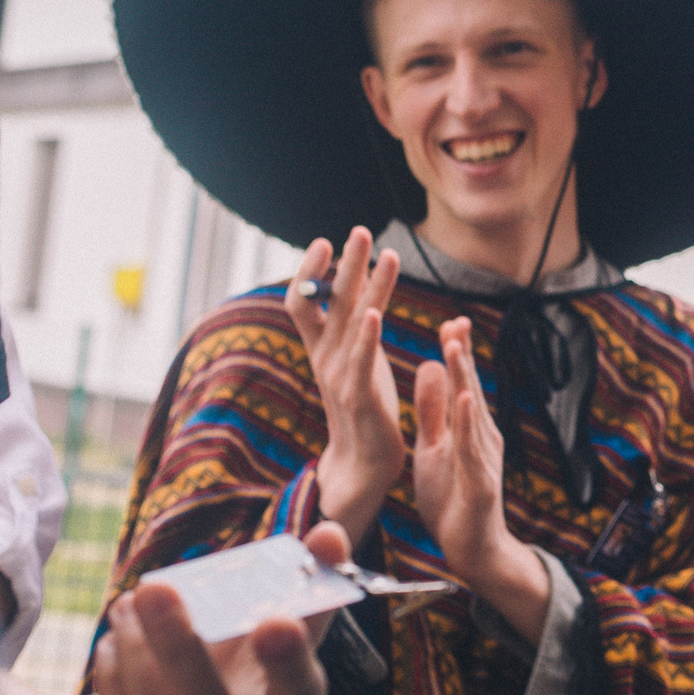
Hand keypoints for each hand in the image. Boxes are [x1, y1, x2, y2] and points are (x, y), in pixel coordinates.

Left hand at [61, 521, 349, 694]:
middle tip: (154, 587)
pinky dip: (113, 677)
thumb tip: (331, 534)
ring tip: (132, 602)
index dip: (288, 663)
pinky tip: (114, 641)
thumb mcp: (269, 636)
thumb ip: (303, 587)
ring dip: (138, 654)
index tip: (275, 621)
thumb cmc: (234, 676)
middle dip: (180, 651)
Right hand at [286, 228, 404, 548]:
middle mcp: (326, 358)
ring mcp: (340, 378)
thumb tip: (355, 292)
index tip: (323, 241)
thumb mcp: (355, 361)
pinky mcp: (359, 398)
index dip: (311, 272)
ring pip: (353, 323)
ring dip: (368, 286)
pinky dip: (367, 337)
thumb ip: (352, 328)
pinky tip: (377, 312)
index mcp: (323, 349)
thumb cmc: (364, 408)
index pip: (306, 303)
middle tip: (359, 230)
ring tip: (386, 253)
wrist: (364, 464)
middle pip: (330, 302)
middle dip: (344, 264)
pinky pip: (361, 362)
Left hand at [414, 318, 550, 642]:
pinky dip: (469, 423)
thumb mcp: (434, 448)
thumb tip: (430, 367)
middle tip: (455, 321)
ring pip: (472, 413)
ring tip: (454, 349)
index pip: (460, 384)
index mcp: (468, 428)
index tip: (449, 321)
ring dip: (464, 378)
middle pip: (469, 389)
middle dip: (461, 355)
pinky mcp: (480, 481)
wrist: (473, 549)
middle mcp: (481, 437)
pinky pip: (472, 448)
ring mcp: (483, 458)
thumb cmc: (453, 499)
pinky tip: (466, 401)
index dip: (455, 353)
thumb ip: (433, 411)